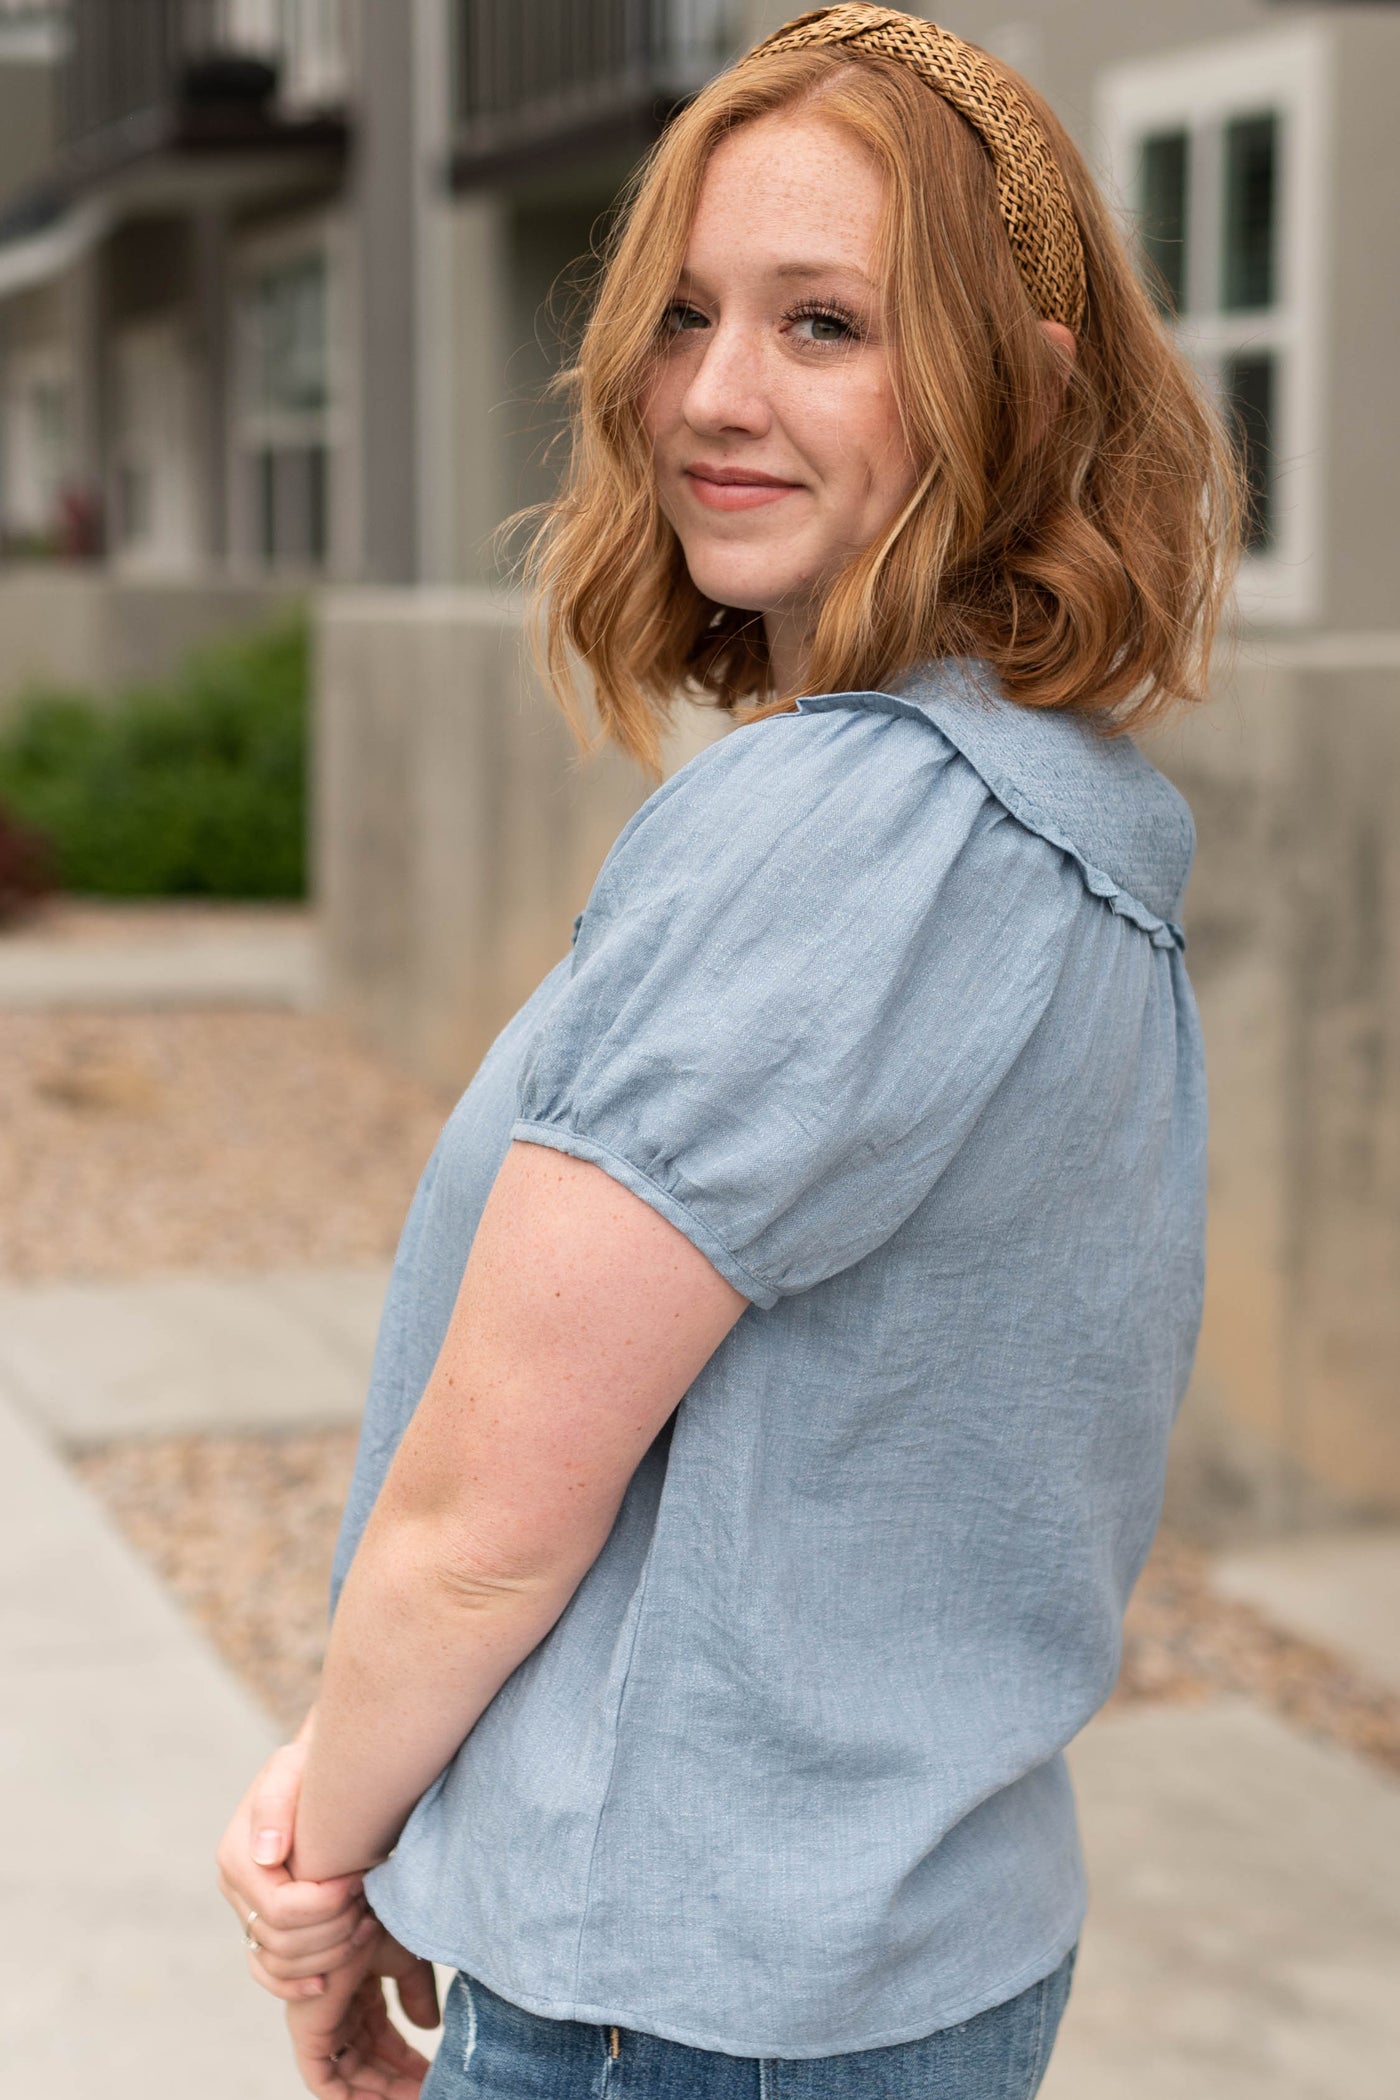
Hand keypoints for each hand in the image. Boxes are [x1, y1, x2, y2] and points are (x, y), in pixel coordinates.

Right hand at [217, 1724, 374, 2000]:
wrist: (318, 1775)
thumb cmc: (310, 1769)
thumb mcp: (292, 1769)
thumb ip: (275, 1805)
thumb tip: (267, 1856)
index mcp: (238, 1857)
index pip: (280, 1908)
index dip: (326, 1904)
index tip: (360, 1879)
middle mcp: (236, 1890)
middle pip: (282, 1942)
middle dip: (333, 1928)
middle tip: (368, 1902)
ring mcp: (247, 1912)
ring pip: (279, 1964)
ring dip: (328, 1954)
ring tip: (366, 1924)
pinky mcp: (261, 1928)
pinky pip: (268, 1974)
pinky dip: (295, 1985)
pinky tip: (327, 1982)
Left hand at [286, 1928, 439, 2097]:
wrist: (356, 1906)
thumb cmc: (379, 1919)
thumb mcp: (406, 1960)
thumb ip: (417, 1993)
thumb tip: (429, 2027)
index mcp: (360, 1992)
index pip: (382, 2041)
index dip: (407, 2062)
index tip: (433, 2074)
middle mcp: (341, 2012)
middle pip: (368, 2063)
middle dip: (396, 2083)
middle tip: (428, 2092)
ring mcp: (324, 2023)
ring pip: (349, 2076)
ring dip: (380, 2092)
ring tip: (416, 2097)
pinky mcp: (309, 2033)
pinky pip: (324, 2081)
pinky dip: (348, 2097)